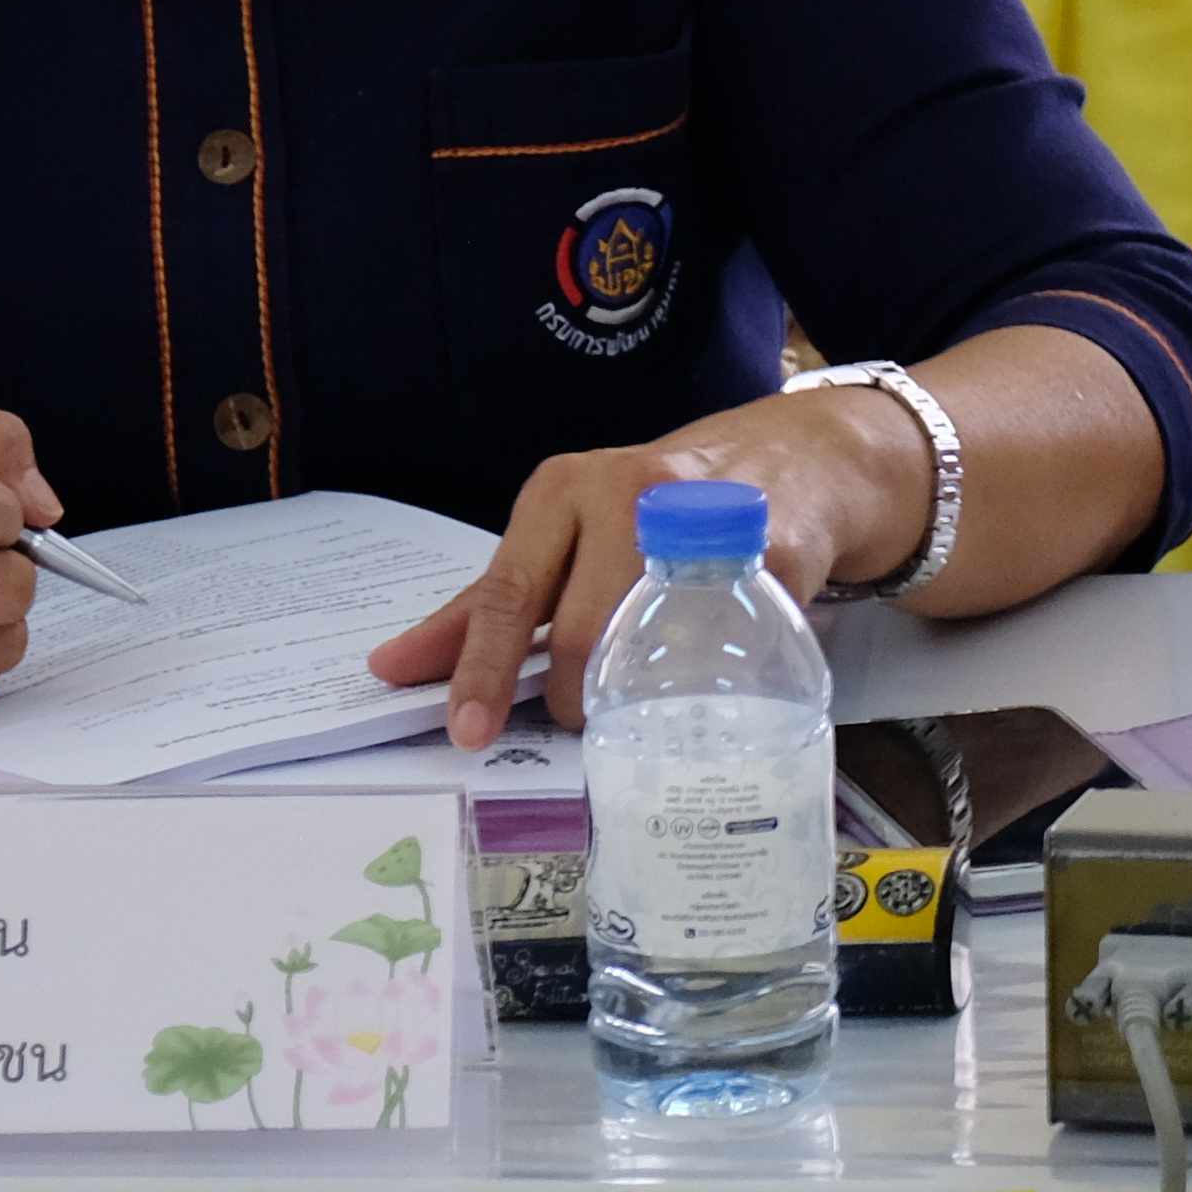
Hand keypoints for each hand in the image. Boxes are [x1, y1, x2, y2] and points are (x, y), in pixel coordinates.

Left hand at [368, 382, 936, 745]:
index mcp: (563, 490)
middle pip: (583, 632)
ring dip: (639, 692)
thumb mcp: (569, 537)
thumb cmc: (663, 508)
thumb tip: (390, 667)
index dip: (484, 668)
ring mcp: (702, 514)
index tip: (467, 731)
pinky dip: (714, 670)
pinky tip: (717, 668)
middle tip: (593, 718)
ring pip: (649, 641)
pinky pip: (725, 636)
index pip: (509, 592)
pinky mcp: (771, 545)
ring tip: (649, 699)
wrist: (801, 460)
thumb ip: (488, 605)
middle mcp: (626, 489)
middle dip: (579, 697)